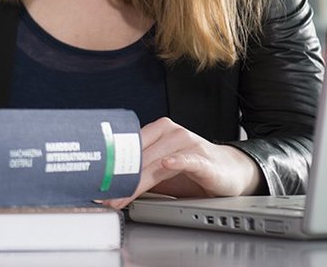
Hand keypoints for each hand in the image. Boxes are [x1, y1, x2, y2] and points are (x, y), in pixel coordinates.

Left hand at [103, 117, 262, 208]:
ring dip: (138, 182)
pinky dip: (176, 161)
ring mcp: (189, 143)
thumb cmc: (192, 171)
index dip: (111, 165)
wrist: (229, 171)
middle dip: (121, 180)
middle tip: (106, 196)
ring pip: (157, 162)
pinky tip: (167, 165)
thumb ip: (140, 174)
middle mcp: (172, 133)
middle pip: (140, 158)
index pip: (129, 147)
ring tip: (123, 196)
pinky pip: (187, 159)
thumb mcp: (162, 171)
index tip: (97, 182)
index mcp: (159, 130)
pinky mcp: (204, 158)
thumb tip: (109, 186)